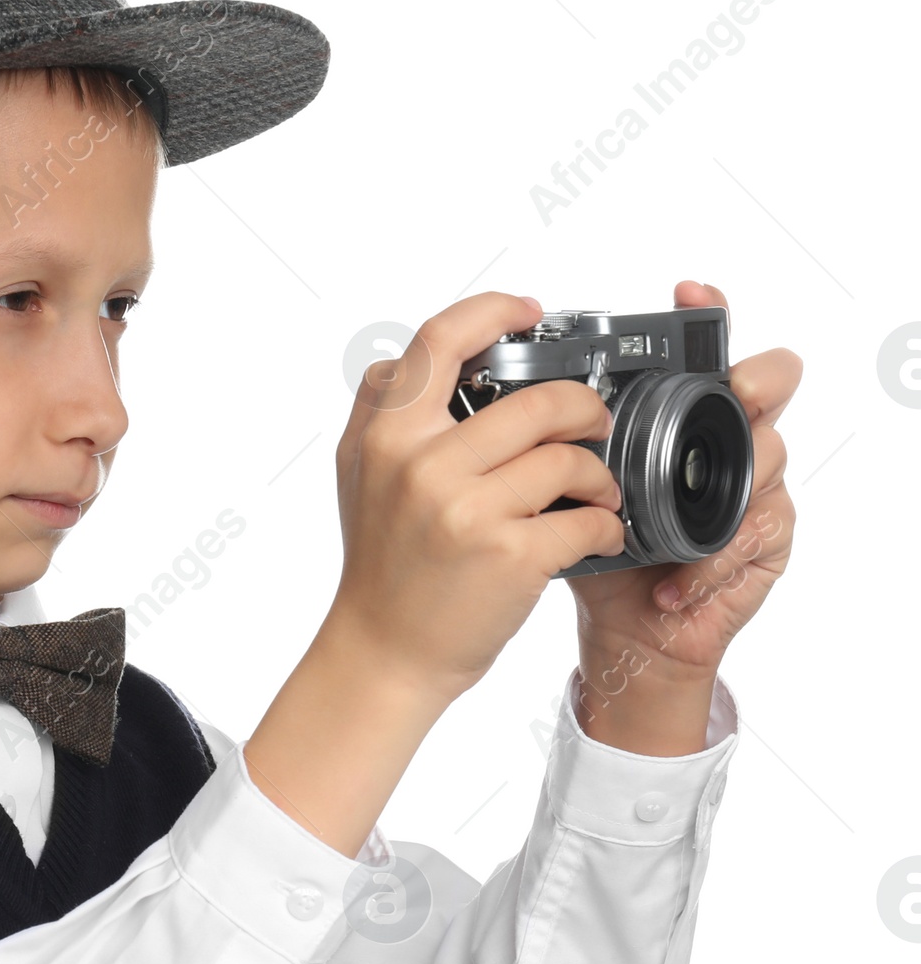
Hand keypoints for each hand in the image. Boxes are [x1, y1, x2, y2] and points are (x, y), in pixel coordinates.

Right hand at [328, 289, 626, 701]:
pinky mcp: (510, 556)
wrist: (384, 653)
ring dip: (599, 472)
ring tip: (598, 490)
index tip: (529, 313)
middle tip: (593, 423)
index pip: (442, 339)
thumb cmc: (381, 566)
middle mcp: (424, 465)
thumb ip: (381, 410)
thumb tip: (412, 357)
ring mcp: (468, 511)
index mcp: (388, 435)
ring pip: (569, 459)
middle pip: (537, 401)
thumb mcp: (359, 474)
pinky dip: (604, 525)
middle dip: (583, 408)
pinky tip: (597, 532)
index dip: (495, 310)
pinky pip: (585, 519)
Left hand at [566, 280, 801, 685]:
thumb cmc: (594, 554)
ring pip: (768, 454)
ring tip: (683, 509)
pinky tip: (673, 583)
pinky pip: (754, 534)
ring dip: (729, 480)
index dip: (709, 313)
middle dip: (756, 378)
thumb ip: (543, 446)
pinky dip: (709, 560)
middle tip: (733, 387)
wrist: (622, 633)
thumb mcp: (562, 492)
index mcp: (675, 418)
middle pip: (769, 382)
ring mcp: (752, 488)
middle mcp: (721, 441)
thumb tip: (495, 397)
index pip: (705, 349)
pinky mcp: (765, 543)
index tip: (689, 291)